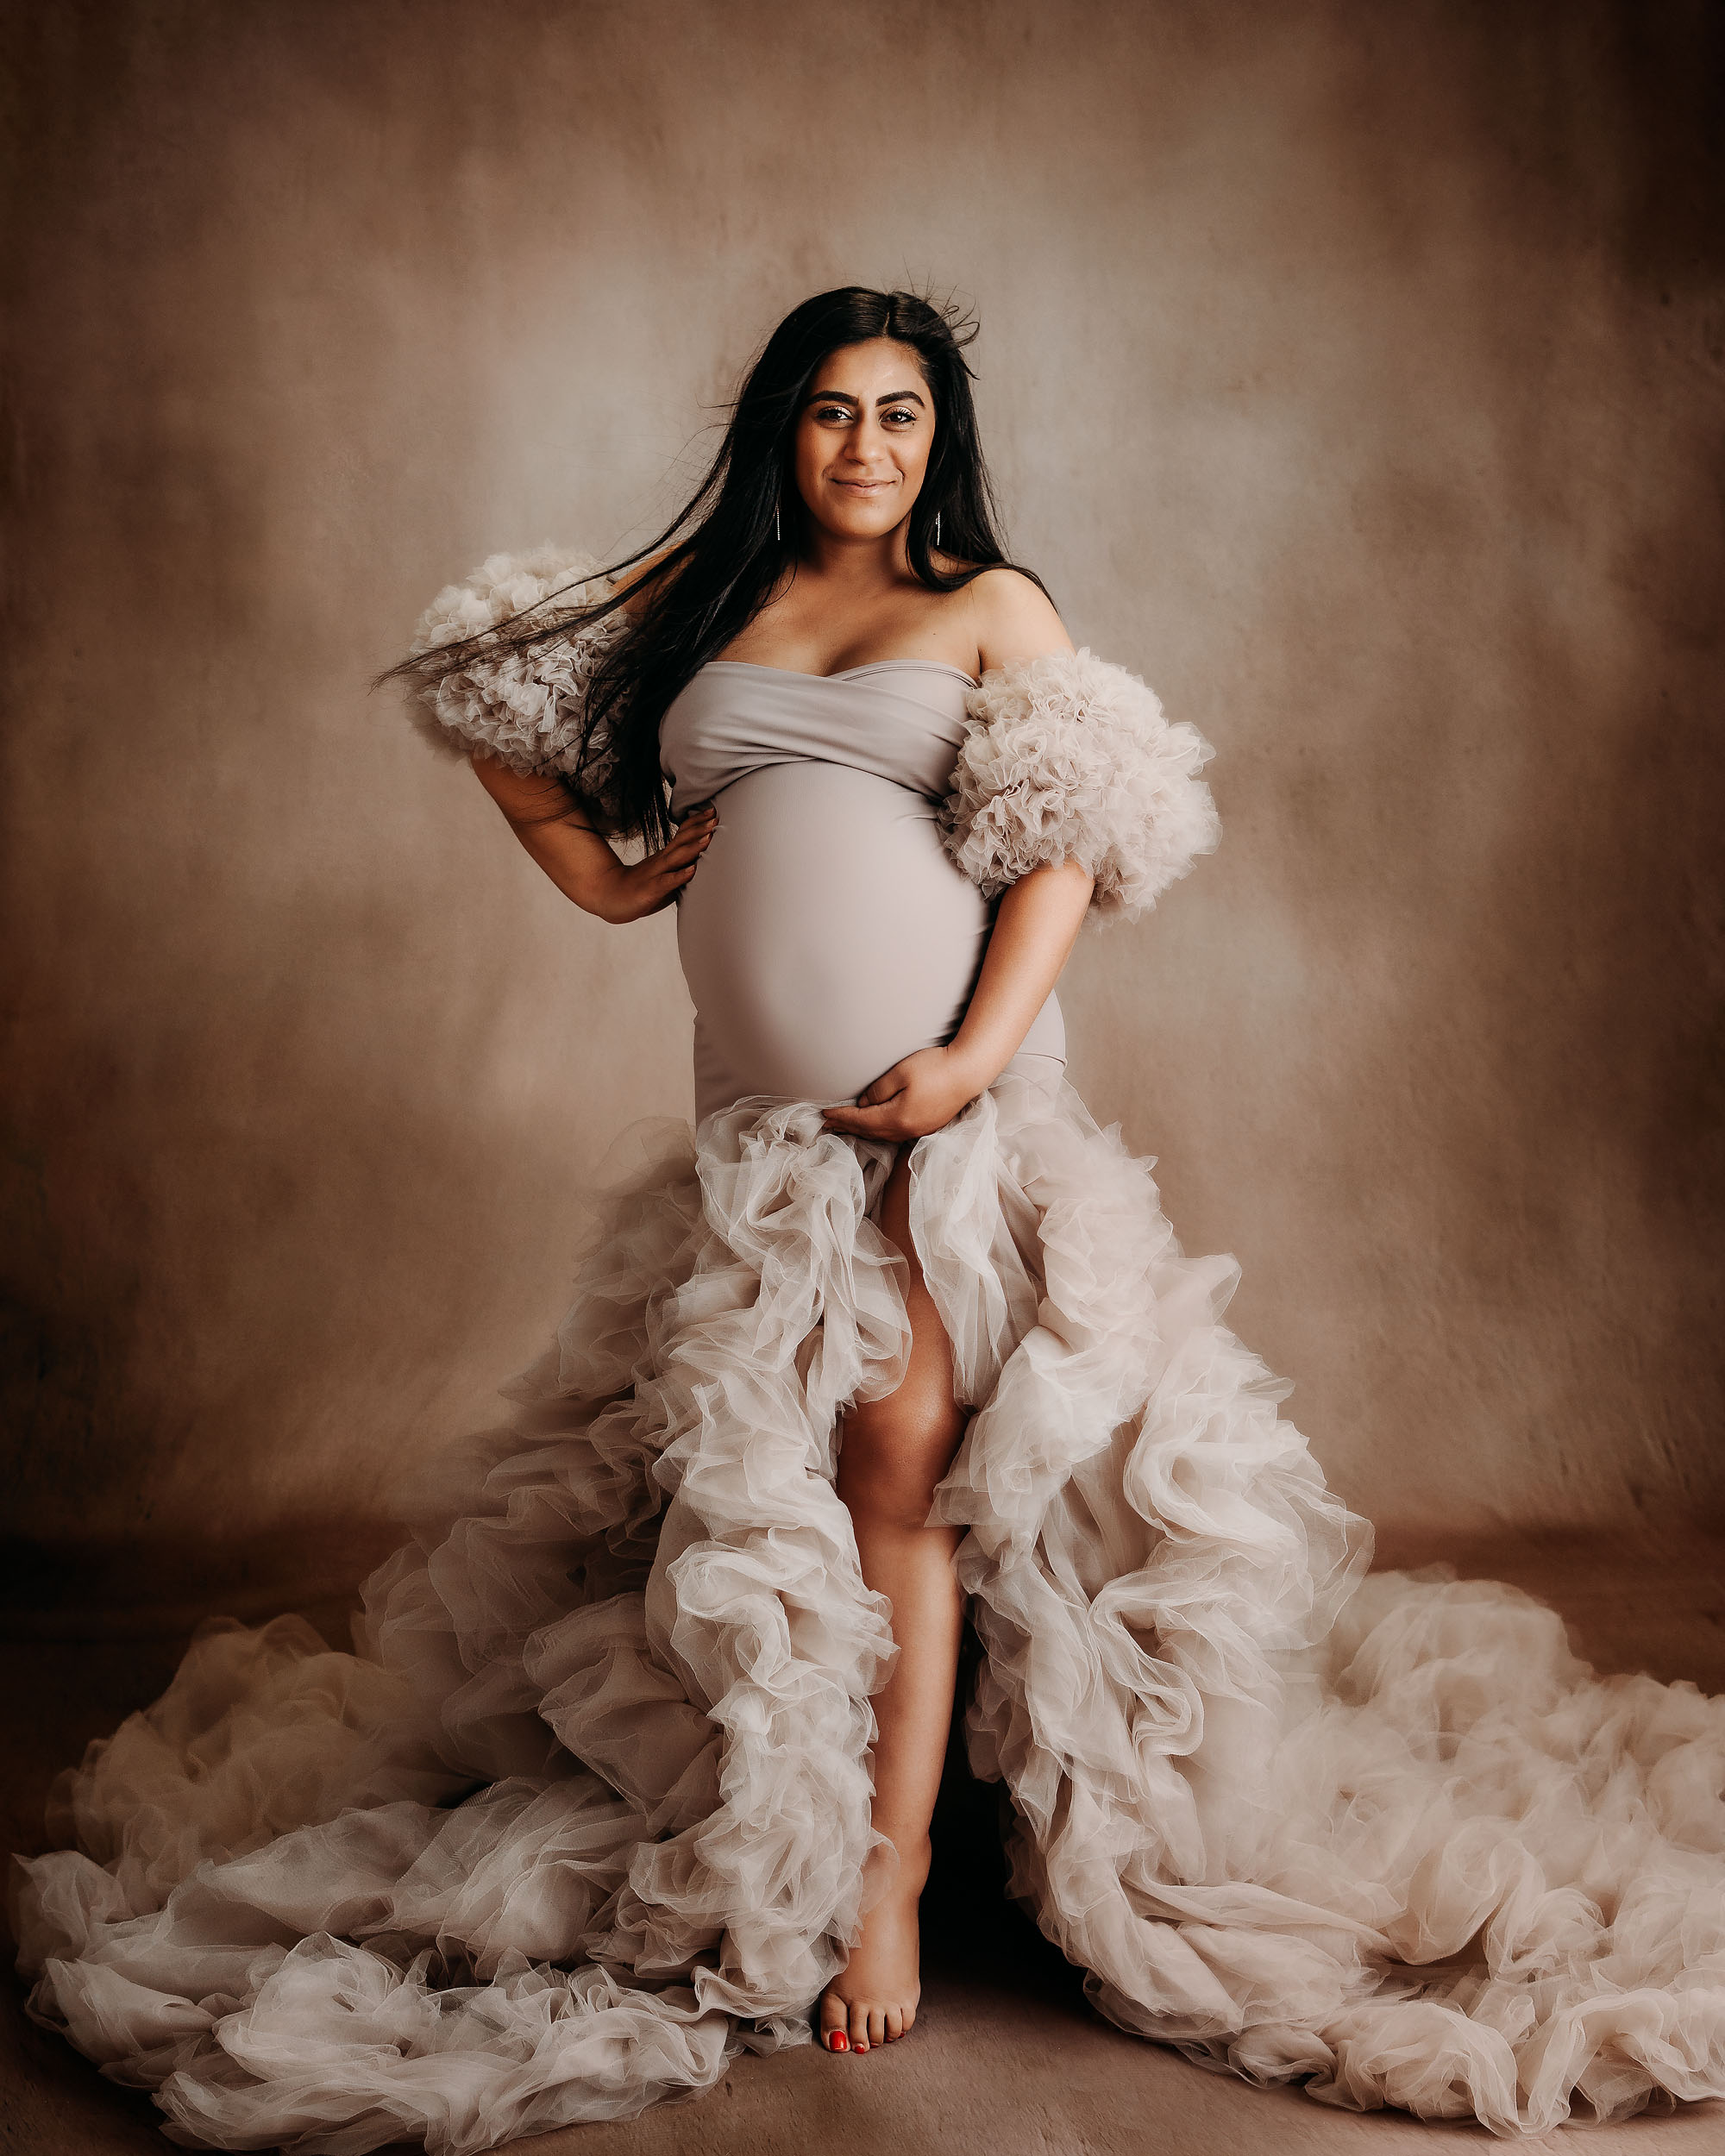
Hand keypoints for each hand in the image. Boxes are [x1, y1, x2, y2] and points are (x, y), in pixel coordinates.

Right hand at [592, 804, 717, 922]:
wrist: (610, 898)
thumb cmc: (642, 887)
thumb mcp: (664, 874)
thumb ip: (679, 867)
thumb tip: (702, 862)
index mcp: (665, 856)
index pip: (682, 835)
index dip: (696, 823)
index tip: (712, 811)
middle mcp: (661, 861)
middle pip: (681, 841)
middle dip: (699, 828)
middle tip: (715, 816)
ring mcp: (655, 874)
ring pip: (676, 858)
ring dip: (693, 847)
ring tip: (708, 838)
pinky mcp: (651, 890)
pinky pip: (667, 882)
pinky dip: (680, 875)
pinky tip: (692, 870)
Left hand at [821, 1045, 988, 1141]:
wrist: (969, 1071)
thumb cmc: (935, 1068)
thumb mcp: (900, 1073)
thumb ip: (878, 1090)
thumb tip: (863, 1104)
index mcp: (897, 1118)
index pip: (861, 1120)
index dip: (841, 1116)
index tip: (824, 1114)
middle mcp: (906, 1129)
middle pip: (869, 1131)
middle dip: (847, 1127)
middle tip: (828, 1124)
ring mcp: (918, 1129)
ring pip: (882, 1134)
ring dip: (862, 1131)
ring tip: (845, 1128)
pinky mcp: (927, 1125)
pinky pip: (895, 1133)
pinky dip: (878, 1130)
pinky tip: (875, 1127)